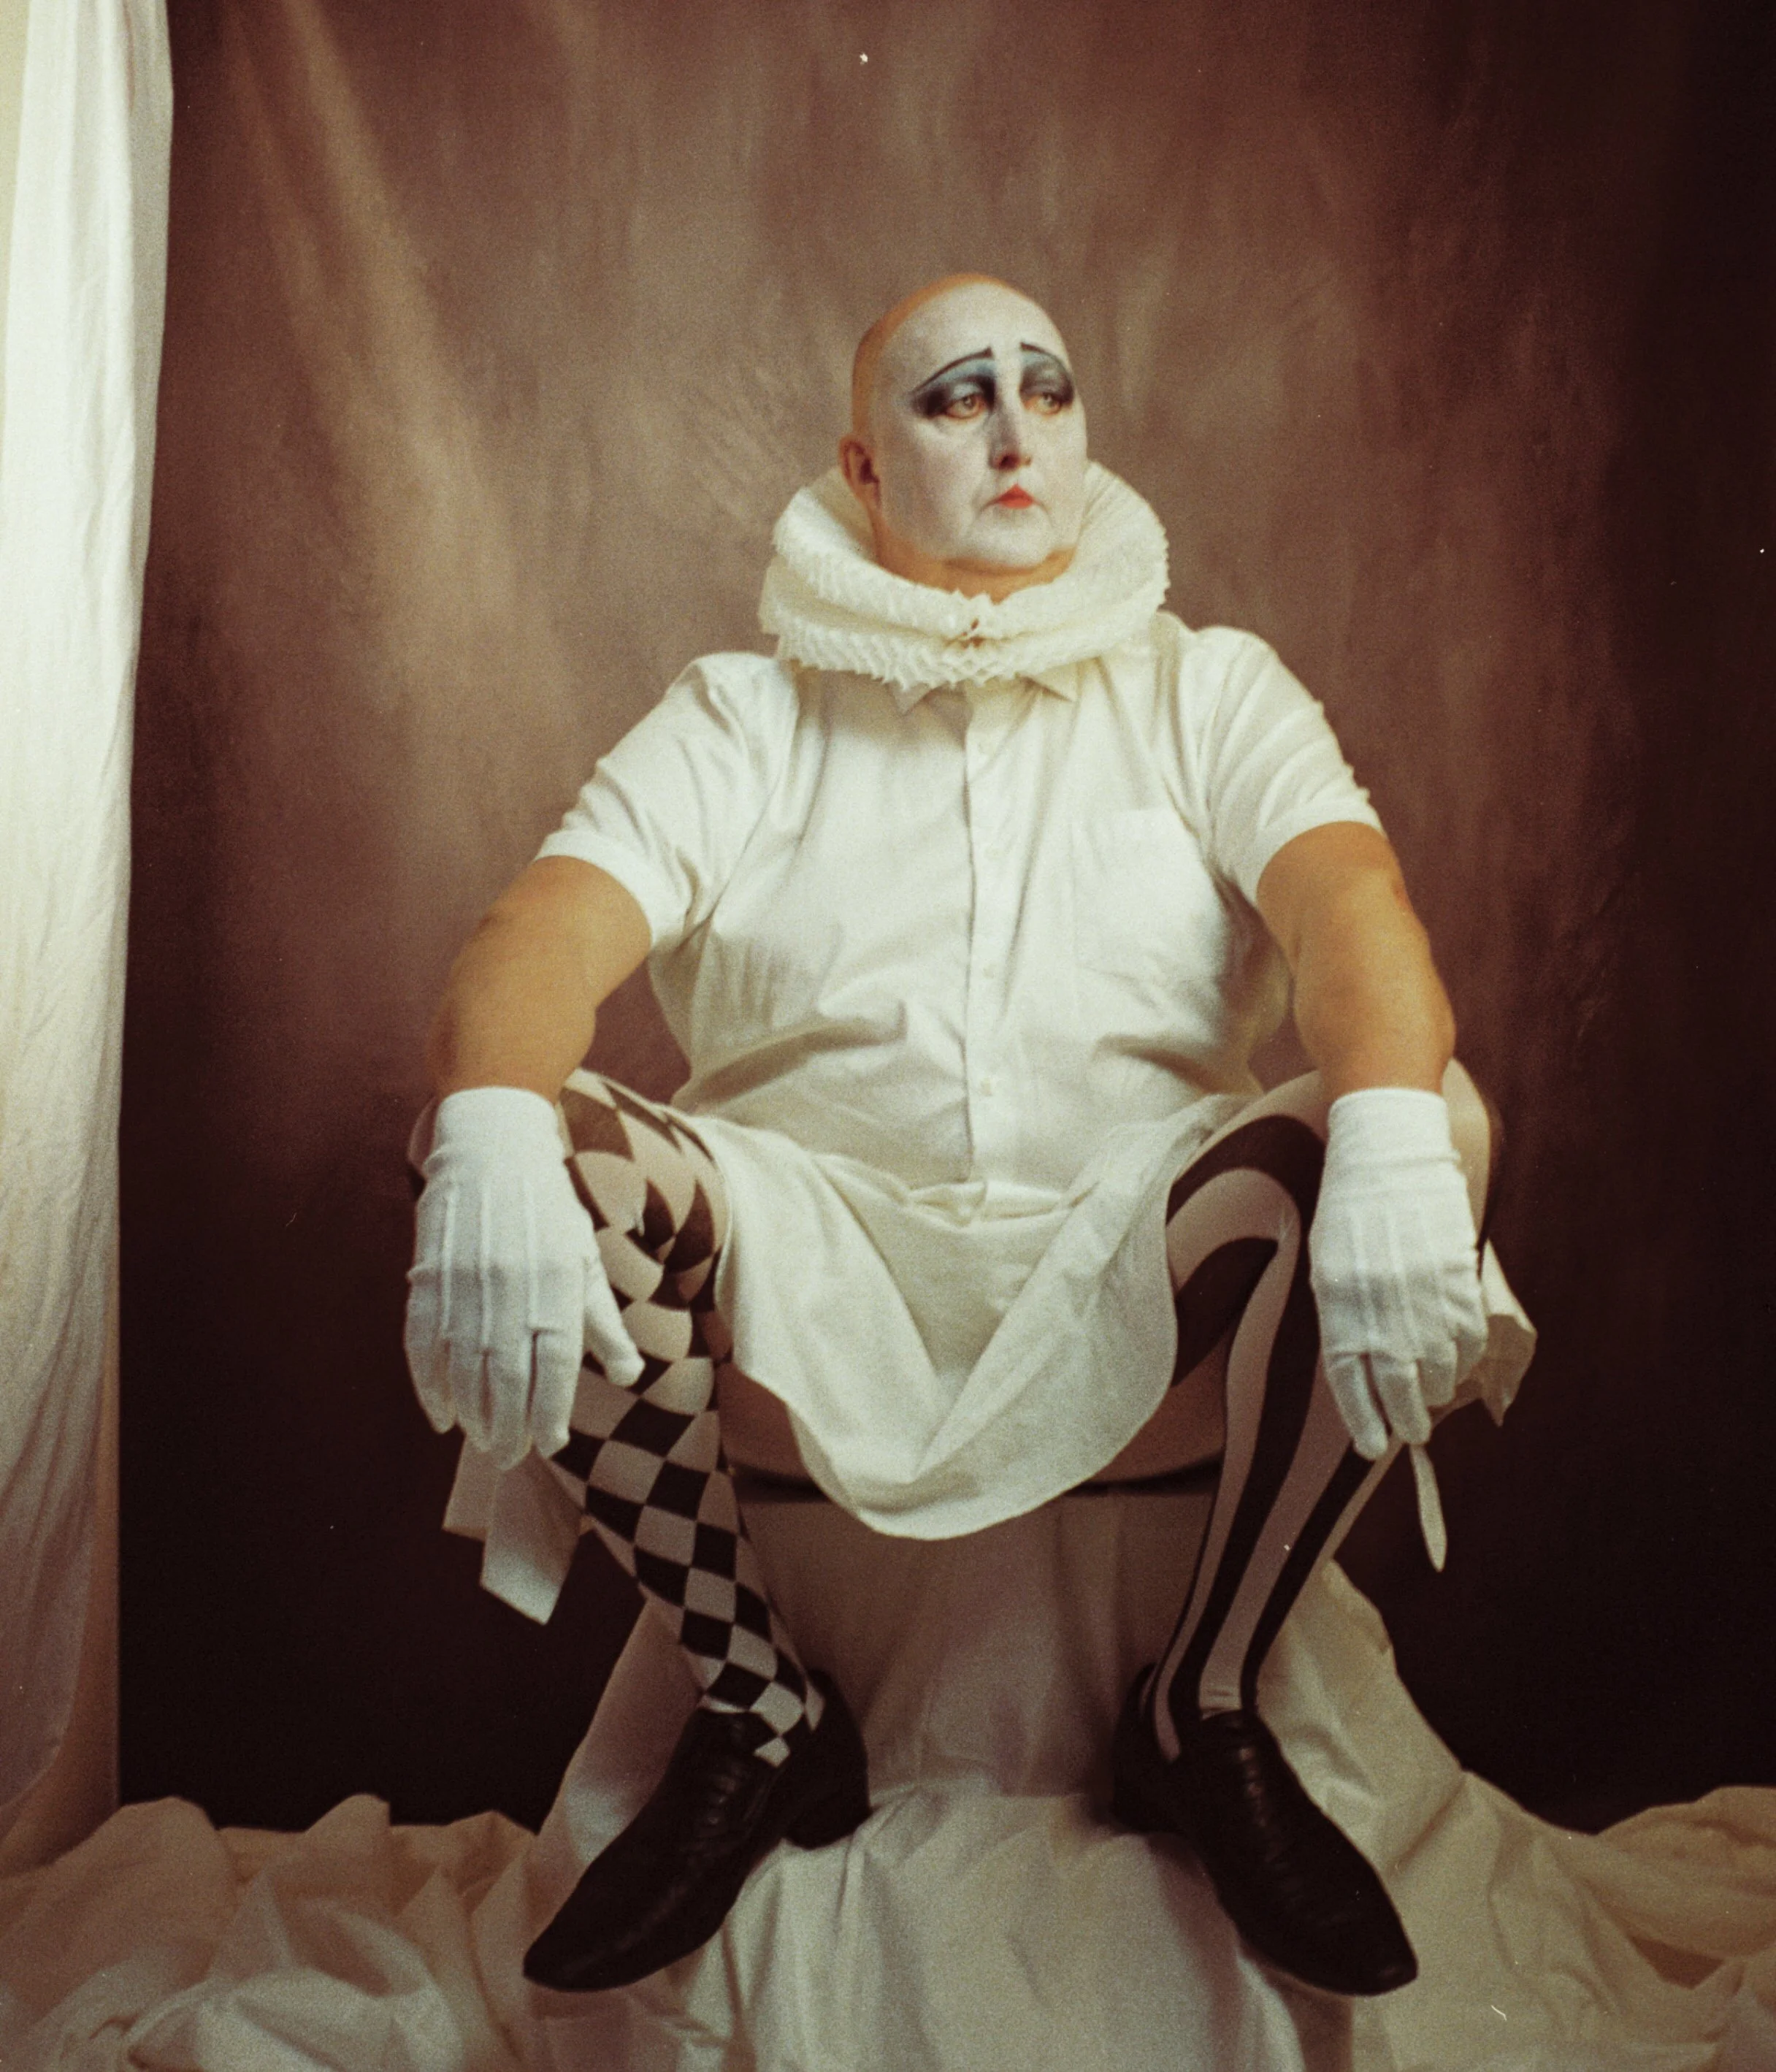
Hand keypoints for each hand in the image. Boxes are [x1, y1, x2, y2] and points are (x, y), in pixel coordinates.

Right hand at [405, 1085, 643, 1468]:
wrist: (492, 1150)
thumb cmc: (549, 1211)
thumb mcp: (584, 1259)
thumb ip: (603, 1321)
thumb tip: (629, 1375)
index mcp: (557, 1286)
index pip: (554, 1367)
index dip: (550, 1413)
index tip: (551, 1444)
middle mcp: (513, 1290)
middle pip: (507, 1378)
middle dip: (508, 1427)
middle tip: (510, 1456)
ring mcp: (466, 1285)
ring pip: (464, 1369)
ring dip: (471, 1414)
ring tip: (481, 1440)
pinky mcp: (430, 1278)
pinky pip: (423, 1345)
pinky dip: (428, 1385)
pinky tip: (441, 1414)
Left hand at [1308, 1087, 1487, 1459]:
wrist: (1387, 1151)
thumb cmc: (1350, 1210)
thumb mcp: (1327, 1265)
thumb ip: (1342, 1316)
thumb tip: (1361, 1369)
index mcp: (1336, 1300)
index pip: (1349, 1380)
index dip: (1364, 1420)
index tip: (1373, 1447)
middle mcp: (1378, 1302)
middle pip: (1397, 1383)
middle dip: (1406, 1418)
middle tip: (1411, 1435)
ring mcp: (1420, 1290)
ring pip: (1438, 1365)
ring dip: (1438, 1391)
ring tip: (1434, 1400)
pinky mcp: (1456, 1276)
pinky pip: (1468, 1336)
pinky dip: (1466, 1359)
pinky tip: (1459, 1366)